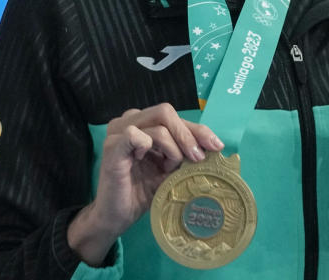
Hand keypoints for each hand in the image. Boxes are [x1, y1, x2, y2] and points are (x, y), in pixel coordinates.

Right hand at [67, 103, 222, 264]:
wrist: (117, 216)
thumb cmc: (142, 191)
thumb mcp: (171, 168)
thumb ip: (187, 152)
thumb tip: (215, 145)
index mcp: (144, 122)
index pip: (175, 116)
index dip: (198, 129)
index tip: (217, 146)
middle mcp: (129, 121)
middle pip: (166, 113)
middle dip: (188, 136)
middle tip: (197, 158)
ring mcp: (118, 132)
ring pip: (158, 126)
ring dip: (172, 148)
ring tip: (168, 168)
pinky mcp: (111, 147)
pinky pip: (135, 135)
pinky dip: (149, 146)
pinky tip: (146, 161)